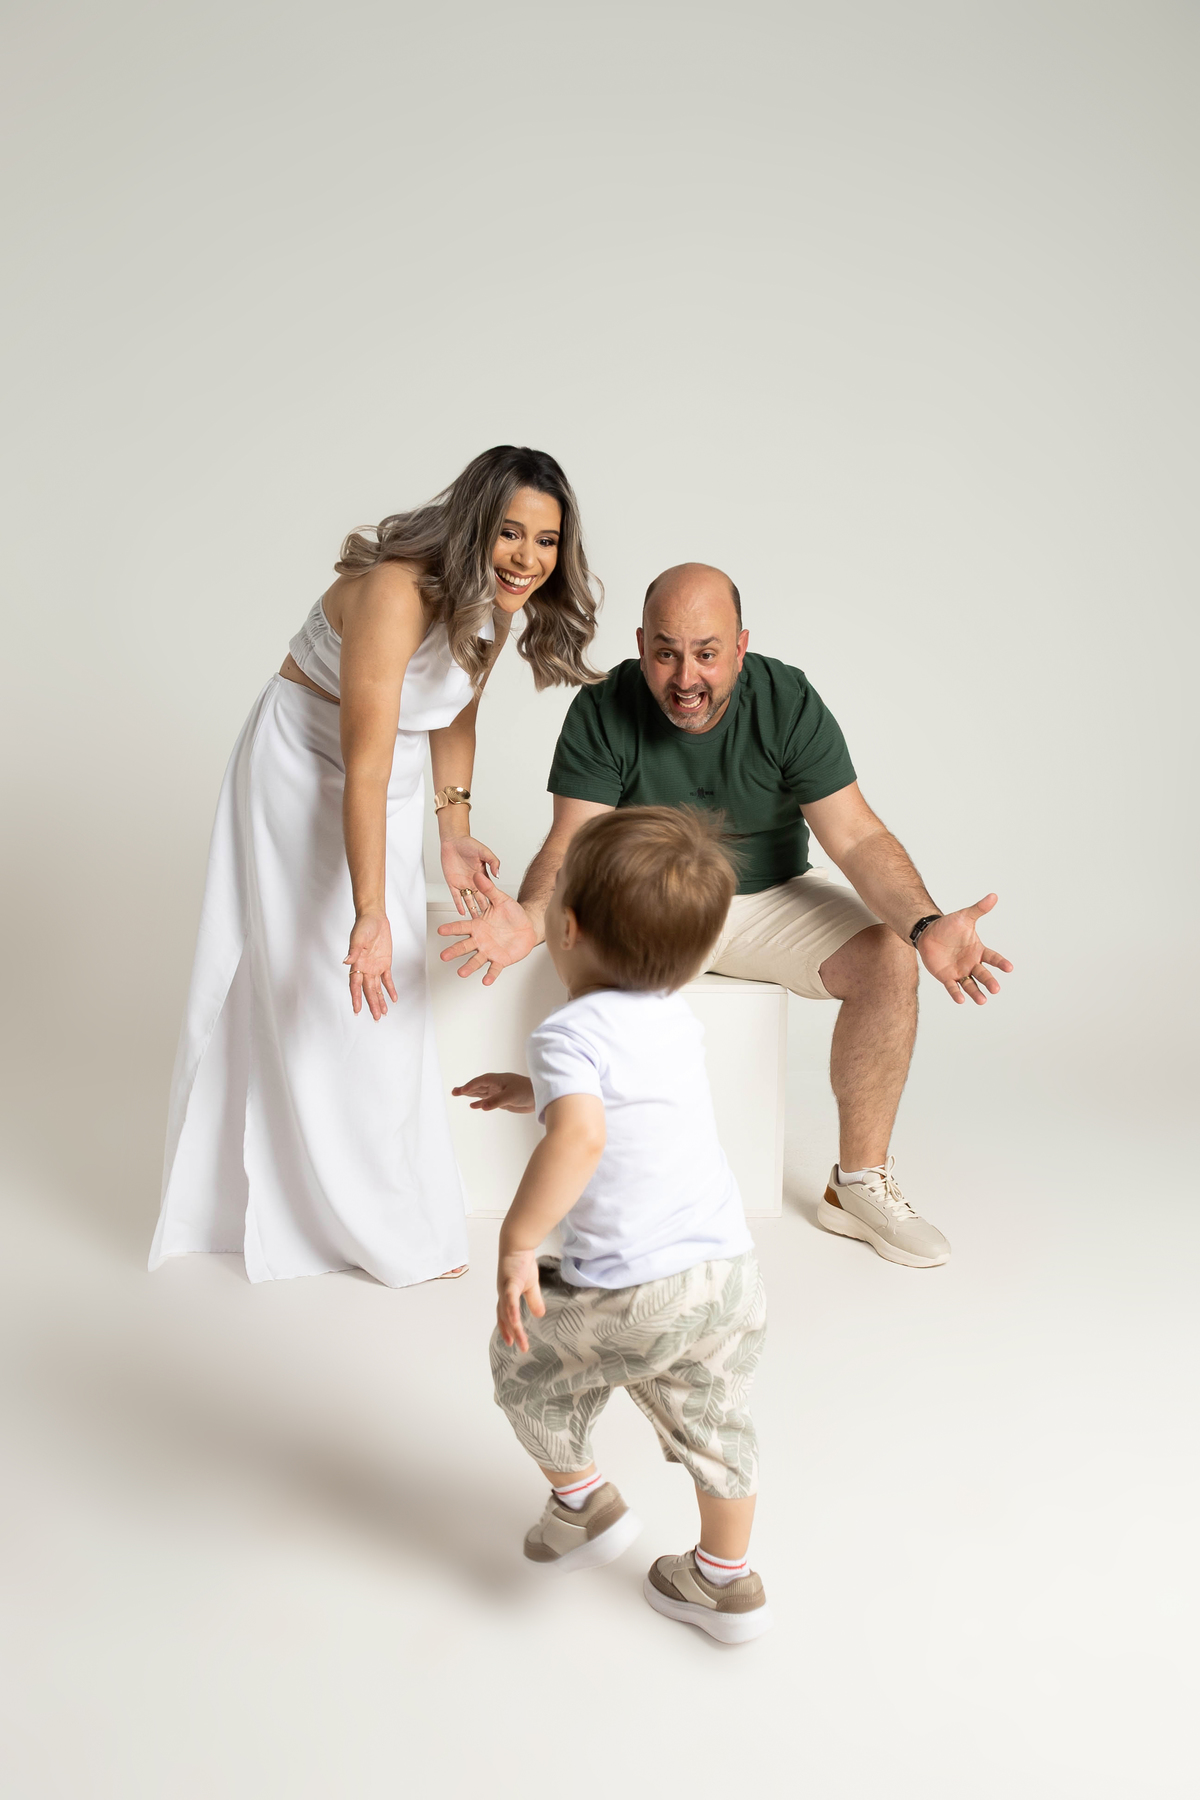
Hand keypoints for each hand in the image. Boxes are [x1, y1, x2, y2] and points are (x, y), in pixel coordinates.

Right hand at [344, 910, 398, 1019]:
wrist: (374, 918)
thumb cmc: (363, 926)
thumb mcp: (358, 937)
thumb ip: (353, 951)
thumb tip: (346, 961)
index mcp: (357, 964)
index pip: (355, 985)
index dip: (356, 998)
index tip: (357, 1010)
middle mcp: (365, 968)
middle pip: (368, 991)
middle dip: (372, 1004)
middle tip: (375, 1017)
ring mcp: (375, 967)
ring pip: (377, 988)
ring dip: (379, 1000)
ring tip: (382, 1013)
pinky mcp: (385, 963)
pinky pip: (387, 979)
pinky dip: (390, 989)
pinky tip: (392, 999)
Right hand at [437, 869, 537, 984]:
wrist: (528, 926)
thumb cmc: (513, 913)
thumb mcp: (501, 899)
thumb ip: (489, 890)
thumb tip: (478, 876)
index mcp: (478, 925)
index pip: (461, 927)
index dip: (451, 929)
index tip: (440, 930)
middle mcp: (480, 940)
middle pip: (464, 946)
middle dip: (454, 951)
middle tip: (444, 956)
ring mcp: (489, 951)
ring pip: (476, 960)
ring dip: (468, 967)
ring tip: (461, 972)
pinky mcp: (500, 960)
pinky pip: (494, 969)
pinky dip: (490, 975)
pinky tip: (486, 980)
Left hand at [440, 834, 499, 917]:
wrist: (453, 841)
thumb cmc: (468, 844)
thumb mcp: (484, 852)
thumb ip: (493, 862)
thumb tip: (498, 874)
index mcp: (482, 876)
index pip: (489, 892)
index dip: (493, 902)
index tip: (500, 912)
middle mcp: (473, 882)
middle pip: (480, 900)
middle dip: (484, 911)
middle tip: (490, 923)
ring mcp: (463, 884)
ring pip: (469, 900)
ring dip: (472, 910)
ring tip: (476, 922)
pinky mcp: (453, 883)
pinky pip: (456, 897)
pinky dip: (459, 905)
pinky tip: (461, 913)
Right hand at [452, 1072, 536, 1112]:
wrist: (540, 1097)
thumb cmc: (527, 1091)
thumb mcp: (512, 1096)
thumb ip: (496, 1101)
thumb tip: (481, 1106)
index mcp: (498, 1080)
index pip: (481, 1081)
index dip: (471, 1085)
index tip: (462, 1090)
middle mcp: (496, 1085)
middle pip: (477, 1086)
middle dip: (466, 1088)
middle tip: (454, 1091)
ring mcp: (498, 1092)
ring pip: (480, 1092)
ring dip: (470, 1094)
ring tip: (457, 1093)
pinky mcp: (501, 1100)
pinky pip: (487, 1100)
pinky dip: (479, 1102)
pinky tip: (473, 1105)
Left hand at [496, 1247, 544, 1352]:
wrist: (517, 1245)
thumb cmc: (522, 1262)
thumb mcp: (530, 1285)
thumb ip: (534, 1300)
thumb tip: (540, 1315)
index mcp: (507, 1295)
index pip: (505, 1315)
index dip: (507, 1328)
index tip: (511, 1343)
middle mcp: (503, 1294)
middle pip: (505, 1318)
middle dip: (510, 1332)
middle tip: (517, 1346)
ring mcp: (505, 1289)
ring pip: (508, 1313)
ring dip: (513, 1327)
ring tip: (519, 1340)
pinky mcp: (510, 1283)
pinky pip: (510, 1300)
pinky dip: (512, 1312)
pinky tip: (515, 1321)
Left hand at [917, 894, 1013, 1005]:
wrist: (928, 933)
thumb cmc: (948, 925)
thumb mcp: (964, 917)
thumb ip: (979, 909)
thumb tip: (993, 895)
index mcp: (978, 950)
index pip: (992, 957)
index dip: (1000, 962)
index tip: (1009, 967)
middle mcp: (971, 963)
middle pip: (983, 974)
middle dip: (990, 982)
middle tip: (996, 989)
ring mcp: (960, 972)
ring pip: (970, 985)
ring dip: (976, 993)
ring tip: (982, 1000)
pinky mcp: (947, 977)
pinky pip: (953, 987)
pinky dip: (957, 994)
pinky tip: (961, 1000)